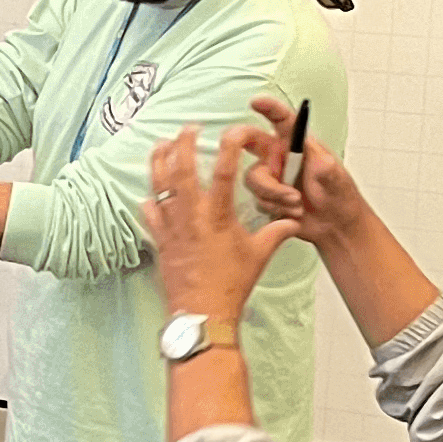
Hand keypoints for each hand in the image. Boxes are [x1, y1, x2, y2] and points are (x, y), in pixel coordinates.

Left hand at [144, 125, 299, 319]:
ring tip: (160, 145)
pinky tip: (148, 194)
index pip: (225, 171)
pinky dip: (149, 201)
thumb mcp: (259, 255)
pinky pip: (149, 215)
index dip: (229, 146)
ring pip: (159, 186)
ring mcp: (172, 227)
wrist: (203, 312)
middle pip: (182, 170)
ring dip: (159, 162)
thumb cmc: (232, 284)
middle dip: (183, 143)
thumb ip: (276, 232)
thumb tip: (293, 221)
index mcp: (218, 216)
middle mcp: (192, 216)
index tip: (232, 131)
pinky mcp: (160, 241)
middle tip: (188, 128)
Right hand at [236, 95, 369, 249]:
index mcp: (297, 144)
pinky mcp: (266, 197)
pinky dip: (275, 208)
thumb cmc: (340, 196)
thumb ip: (328, 171)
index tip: (256, 102)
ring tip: (297, 203)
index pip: (281, 120)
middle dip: (243, 145)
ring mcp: (271, 177)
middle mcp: (280, 156)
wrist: (335, 226)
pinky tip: (293, 213)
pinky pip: (258, 199)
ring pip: (254, 178)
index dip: (268, 108)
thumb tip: (322, 162)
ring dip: (275, 194)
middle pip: (250, 142)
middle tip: (247, 152)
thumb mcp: (338, 181)